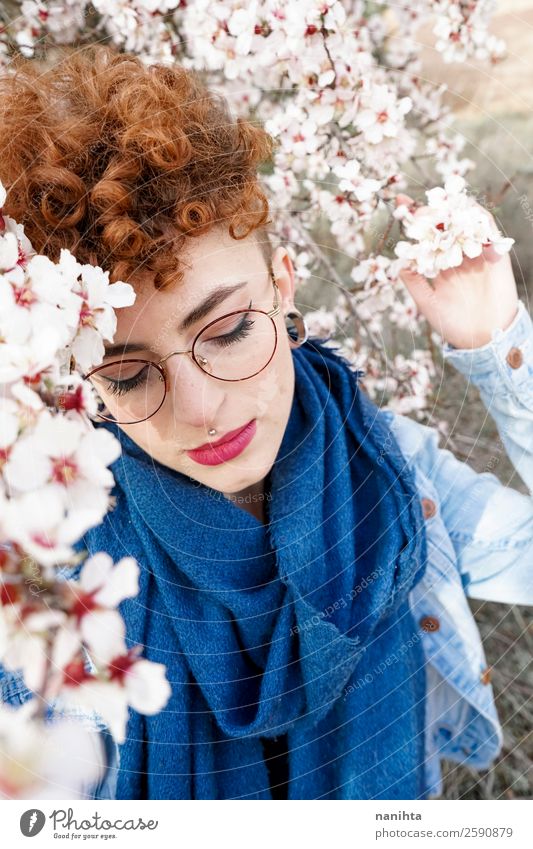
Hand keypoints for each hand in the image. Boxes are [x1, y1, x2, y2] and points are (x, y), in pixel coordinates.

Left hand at [395, 194, 518, 348]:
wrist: (483, 339)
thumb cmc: (452, 325)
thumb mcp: (427, 303)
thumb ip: (414, 282)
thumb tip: (399, 261)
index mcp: (441, 266)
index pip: (426, 237)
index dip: (415, 221)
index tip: (401, 205)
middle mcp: (458, 257)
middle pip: (445, 226)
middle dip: (432, 213)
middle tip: (419, 207)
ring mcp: (477, 255)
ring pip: (467, 225)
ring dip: (455, 212)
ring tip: (441, 207)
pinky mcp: (496, 256)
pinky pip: (490, 233)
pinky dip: (480, 222)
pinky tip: (467, 214)